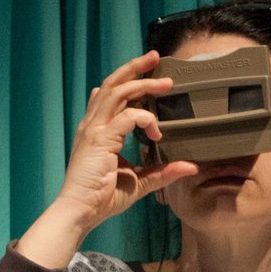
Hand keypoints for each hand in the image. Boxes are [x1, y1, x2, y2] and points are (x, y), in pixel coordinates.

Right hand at [15, 51, 197, 267]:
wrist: (80, 212)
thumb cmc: (102, 198)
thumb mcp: (138, 182)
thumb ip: (162, 172)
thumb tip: (190, 166)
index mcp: (98, 129)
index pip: (110, 94)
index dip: (129, 82)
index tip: (151, 81)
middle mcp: (93, 124)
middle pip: (112, 84)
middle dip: (135, 68)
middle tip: (156, 58)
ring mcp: (94, 130)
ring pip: (117, 92)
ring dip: (142, 83)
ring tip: (166, 82)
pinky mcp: (99, 140)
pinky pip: (126, 117)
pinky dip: (144, 118)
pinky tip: (156, 130)